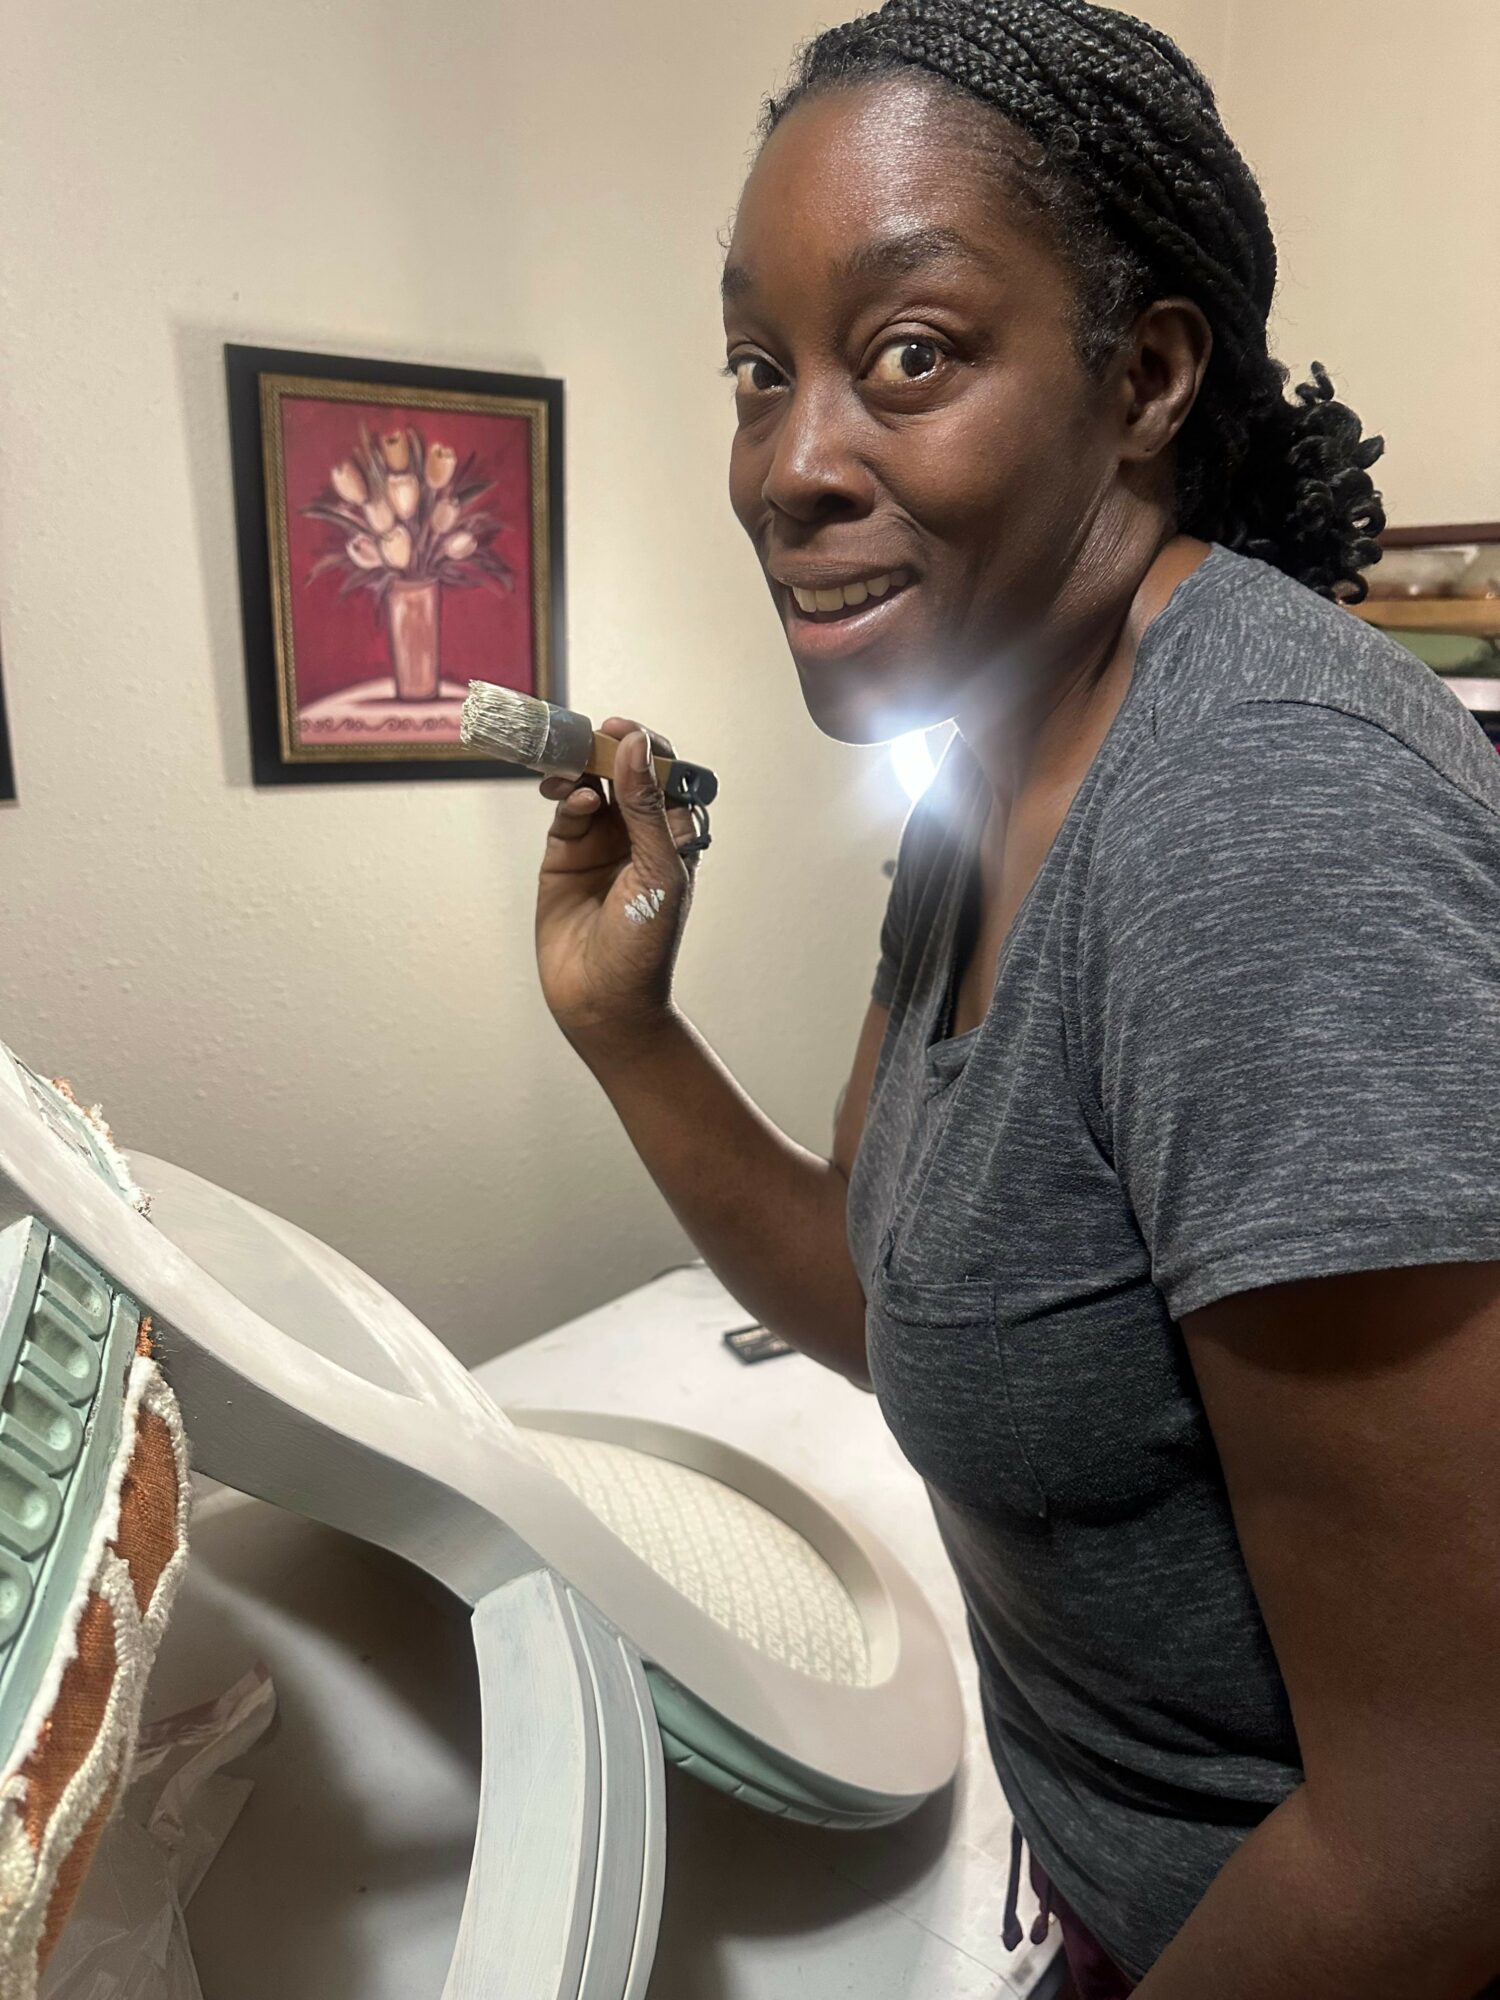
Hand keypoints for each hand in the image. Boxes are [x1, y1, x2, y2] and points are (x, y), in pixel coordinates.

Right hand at [534, 715, 700, 1051]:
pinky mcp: (565, 858)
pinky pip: (566, 814)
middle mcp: (639, 834)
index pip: (667, 773)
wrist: (603, 1001)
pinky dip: (568, 801)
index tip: (623, 731)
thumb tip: (634, 746)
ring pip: (589, 787)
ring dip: (579, 771)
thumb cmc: (645, 946)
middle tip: (586, 736)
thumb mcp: (658, 870)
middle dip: (605, 750)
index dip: (647, 747)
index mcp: (675, 835)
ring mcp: (601, 844)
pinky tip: (573, 803)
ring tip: (569, 768)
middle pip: (623, 773)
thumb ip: (645, 806)